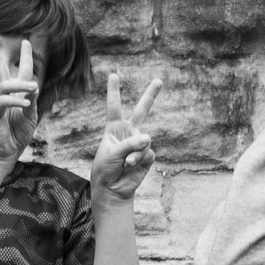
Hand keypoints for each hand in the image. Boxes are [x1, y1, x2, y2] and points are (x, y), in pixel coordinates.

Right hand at [0, 35, 39, 161]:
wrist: (7, 151)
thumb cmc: (18, 133)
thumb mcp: (31, 114)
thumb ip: (32, 100)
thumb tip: (33, 84)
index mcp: (15, 92)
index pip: (21, 70)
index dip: (24, 56)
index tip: (26, 42)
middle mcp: (3, 93)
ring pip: (5, 84)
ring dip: (20, 84)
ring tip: (34, 87)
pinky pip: (1, 101)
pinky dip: (14, 101)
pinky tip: (25, 104)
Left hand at [91, 72, 163, 199]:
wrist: (112, 189)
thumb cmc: (105, 170)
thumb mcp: (111, 154)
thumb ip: (129, 144)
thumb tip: (148, 138)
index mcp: (114, 129)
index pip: (114, 107)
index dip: (114, 91)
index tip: (114, 75)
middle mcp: (128, 133)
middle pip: (142, 110)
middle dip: (151, 95)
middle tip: (159, 80)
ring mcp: (139, 143)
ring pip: (144, 140)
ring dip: (135, 152)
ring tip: (125, 162)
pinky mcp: (147, 155)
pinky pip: (148, 152)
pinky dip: (139, 159)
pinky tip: (131, 166)